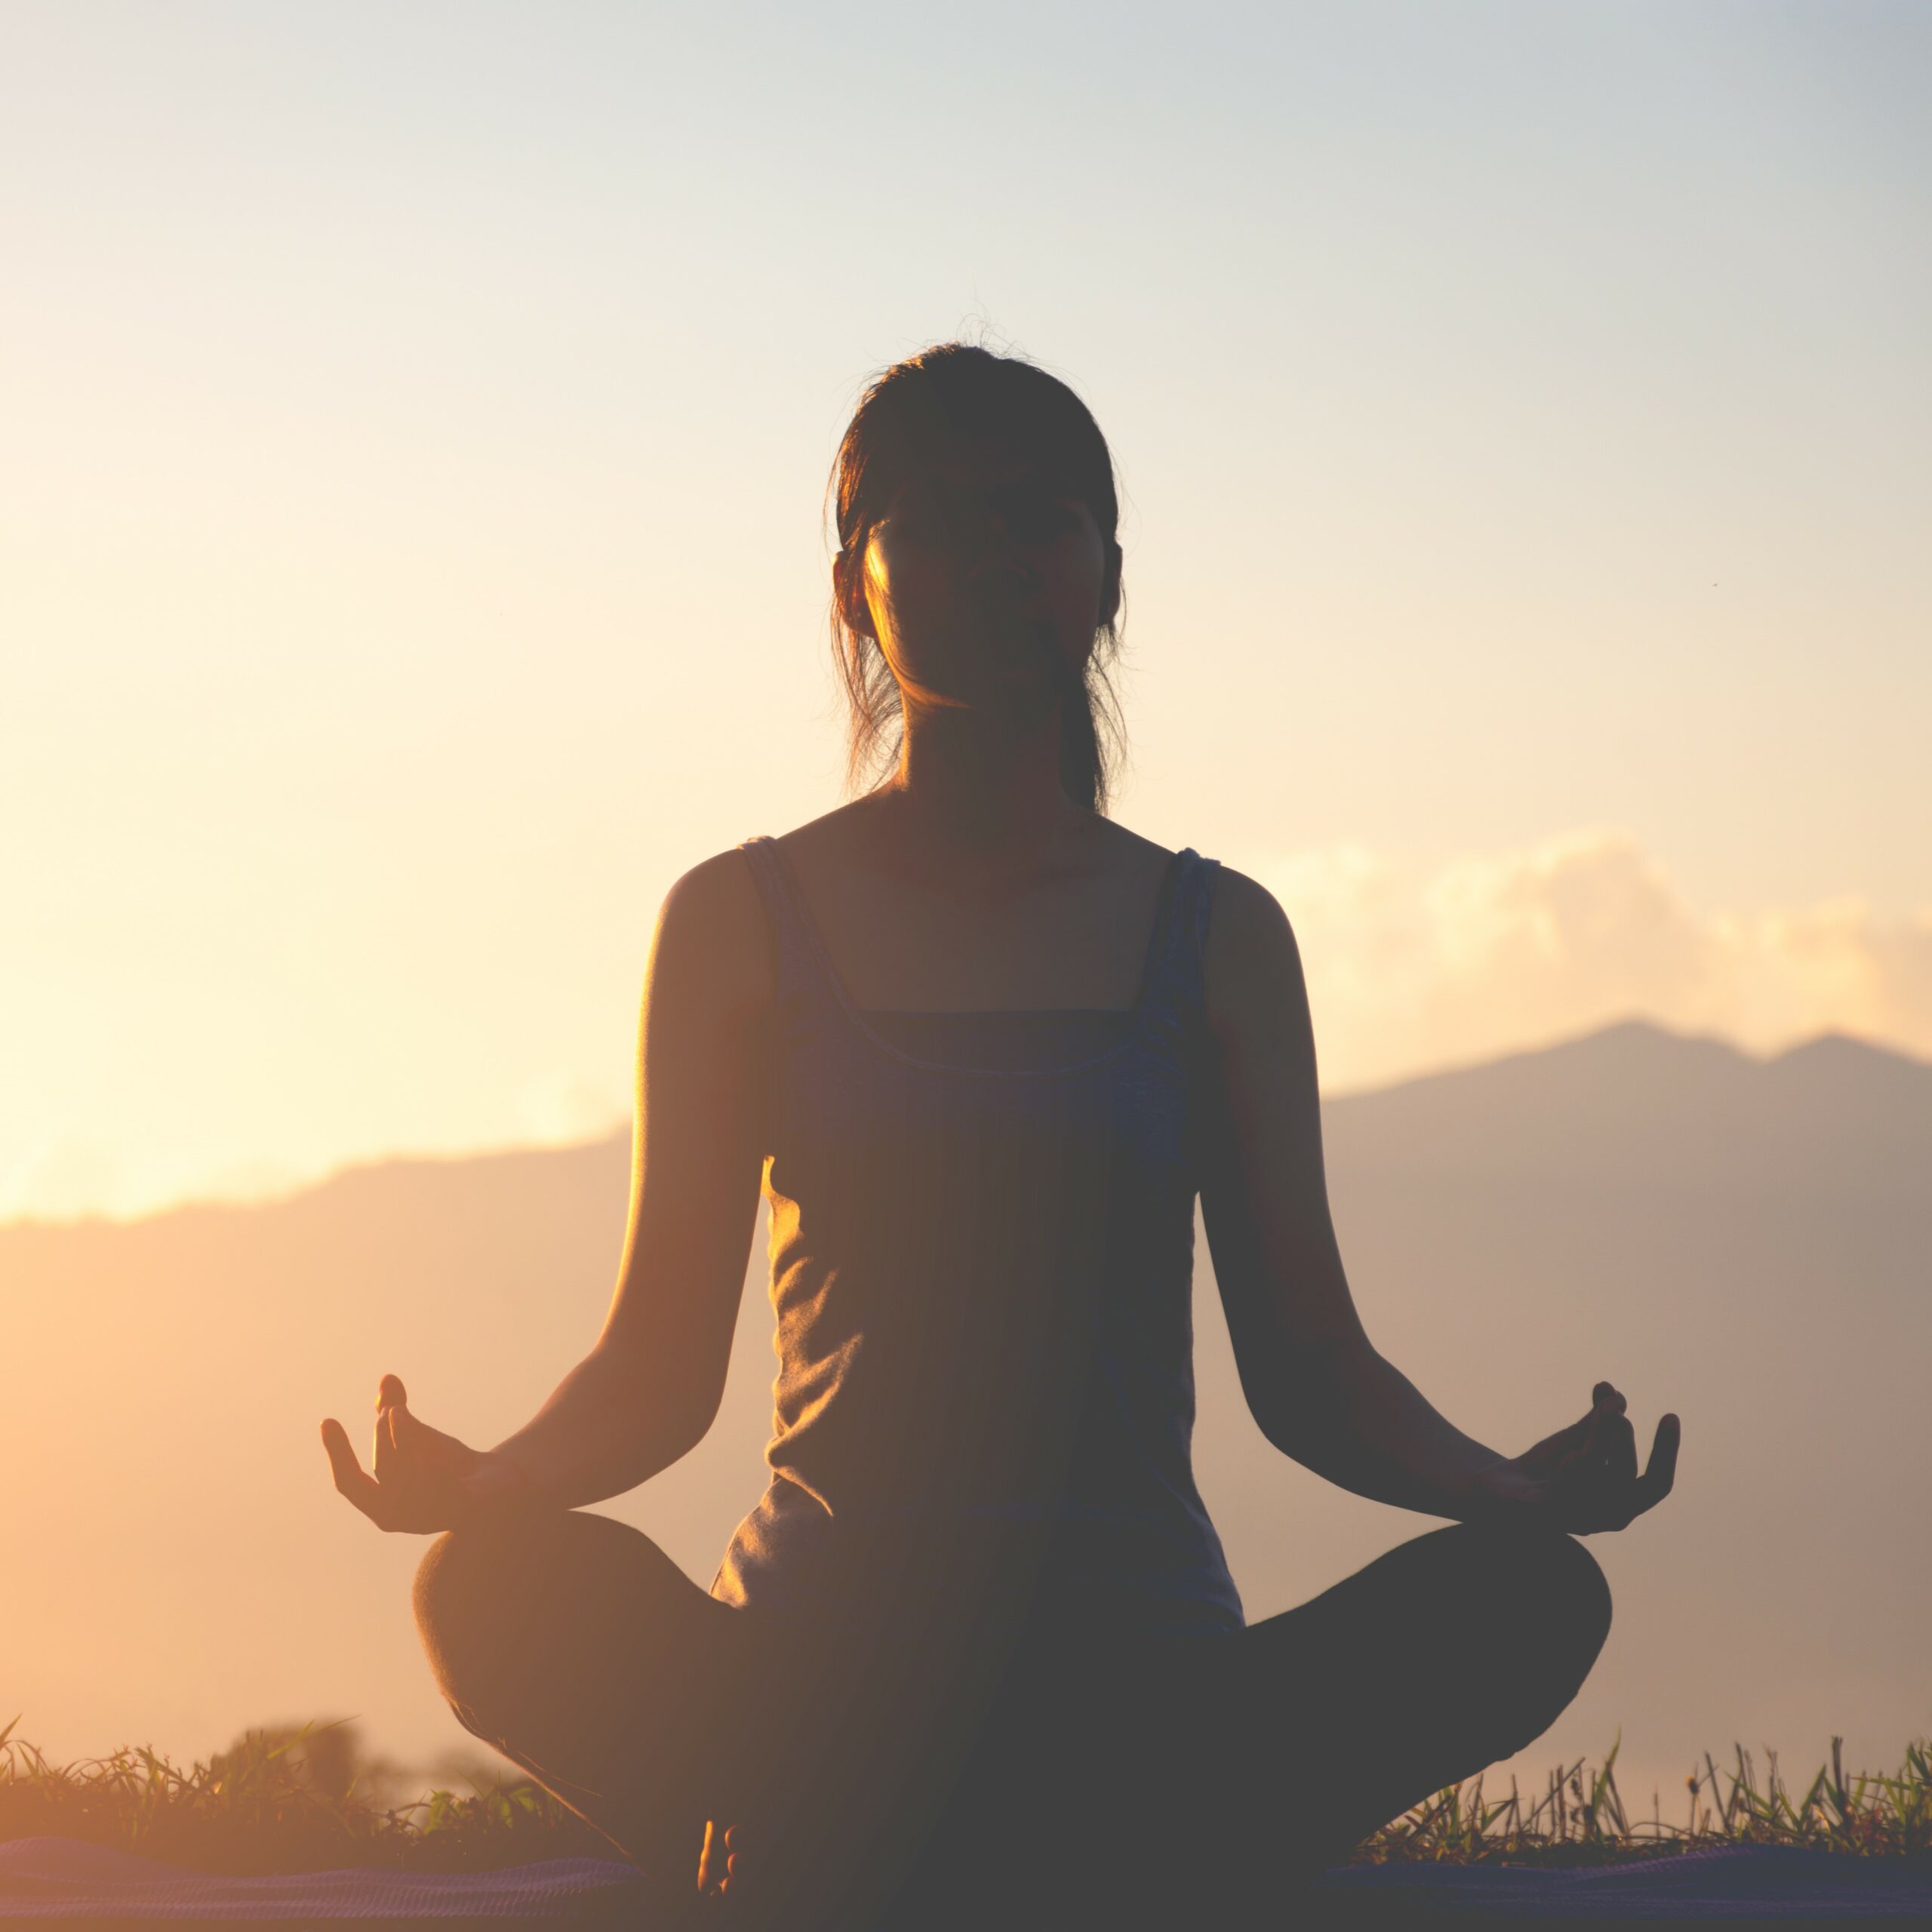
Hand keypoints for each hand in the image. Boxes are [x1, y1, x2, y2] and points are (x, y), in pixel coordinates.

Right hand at [320, 1374, 531, 1533]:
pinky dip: (436, 1466)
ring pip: (410, 1478)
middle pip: (384, 1471)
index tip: (327, 1420)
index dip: (337, 1453)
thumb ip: (396, 1411)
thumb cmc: (446, 1462)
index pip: (349, 1484)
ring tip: (403, 1413)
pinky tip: (435, 1447)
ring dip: (404, 1441)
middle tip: (394, 1408)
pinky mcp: (464, 1510)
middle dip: (383, 1435)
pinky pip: (446, 1489)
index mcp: (381, 1503)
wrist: (496, 1483)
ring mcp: (431, 1517)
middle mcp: (401, 1517)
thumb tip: (387, 1378)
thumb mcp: (416, 1435)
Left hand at [1467, 1381, 1679, 1532]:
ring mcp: (1576, 1519)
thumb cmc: (1544, 1470)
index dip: (1666, 1451)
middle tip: (1610, 1407)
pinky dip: (1574, 1461)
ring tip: (1601, 1407)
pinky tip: (1572, 1447)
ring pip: (1597, 1473)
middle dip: (1621, 1434)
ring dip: (1601, 1434)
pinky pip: (1565, 1484)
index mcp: (1621, 1503)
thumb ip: (1598, 1418)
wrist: (1496, 1491)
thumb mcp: (1575, 1440)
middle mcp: (1604, 1517)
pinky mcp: (1544, 1514)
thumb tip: (1613, 1391)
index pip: (1657, 1485)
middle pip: (1628, 1475)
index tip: (1670, 1415)